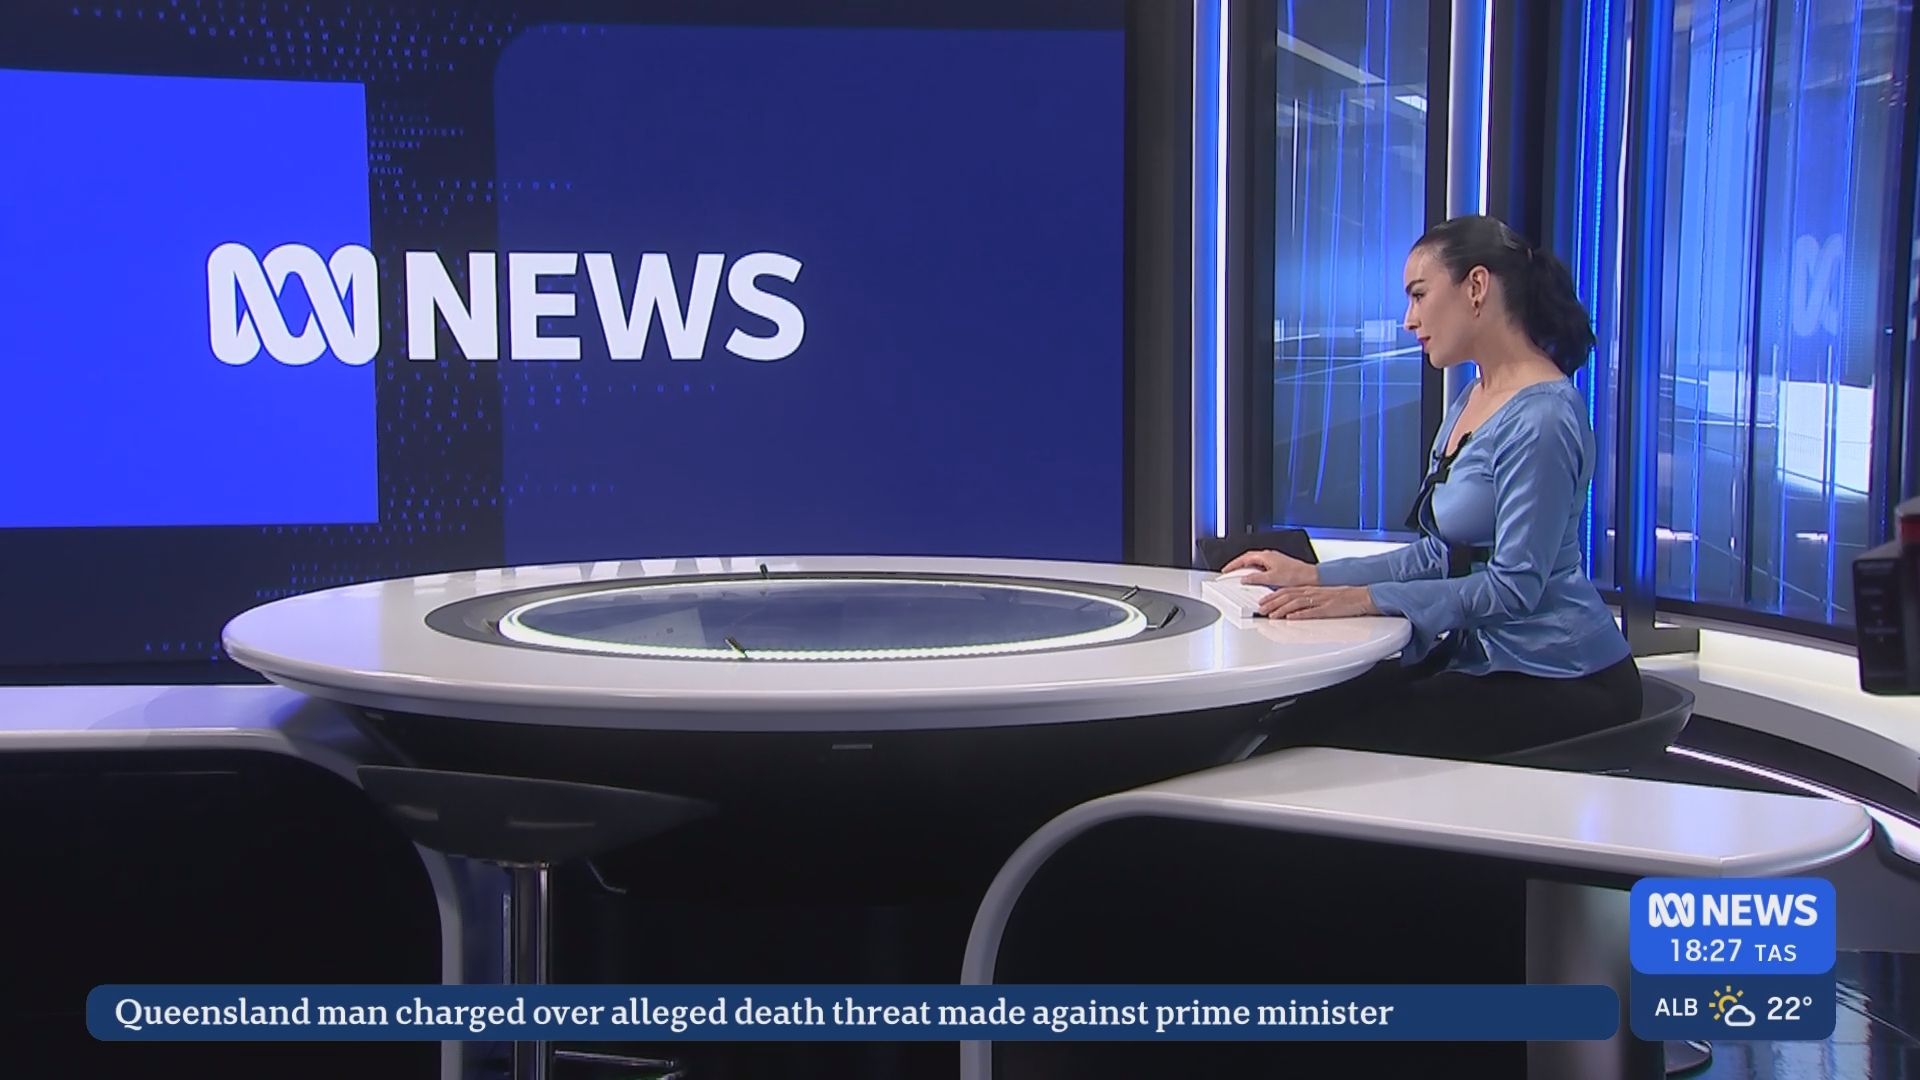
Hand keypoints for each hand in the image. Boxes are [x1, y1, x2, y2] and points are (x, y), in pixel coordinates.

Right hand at [1220, 549, 1318, 586]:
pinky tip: (1254, 578)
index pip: (1244, 558)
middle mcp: (1269, 556)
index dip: (1233, 564)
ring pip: (1255, 562)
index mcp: (1266, 556)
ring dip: (1246, 568)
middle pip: (1248, 558)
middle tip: (1229, 572)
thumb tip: (1245, 579)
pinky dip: (1254, 571)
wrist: (1310, 577)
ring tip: (1239, 576)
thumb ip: (1256, 578)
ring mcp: (1274, 560)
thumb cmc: (1295, 575)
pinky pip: (1261, 566)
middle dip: (1237, 565)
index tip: (1226, 570)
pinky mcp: (1278, 565)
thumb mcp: (1272, 578)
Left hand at [1257, 585, 1376, 619]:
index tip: (1261, 601)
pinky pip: (1312, 612)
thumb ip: (1307, 600)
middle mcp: (1312, 593)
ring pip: (1296, 603)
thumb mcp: (1321, 595)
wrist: (1361, 596)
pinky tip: (1291, 618)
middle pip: (1287, 596)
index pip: (1286, 590)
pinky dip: (1300, 615)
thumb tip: (1292, 608)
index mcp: (1310, 589)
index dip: (1272, 595)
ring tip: (1271, 615)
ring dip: (1282, 609)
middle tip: (1260, 610)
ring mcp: (1319, 601)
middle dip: (1272, 603)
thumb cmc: (1343, 598)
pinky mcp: (1328, 609)